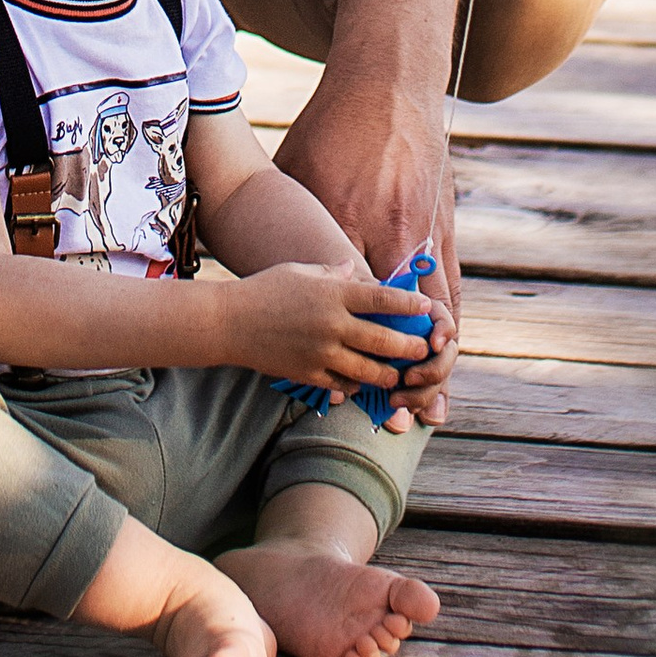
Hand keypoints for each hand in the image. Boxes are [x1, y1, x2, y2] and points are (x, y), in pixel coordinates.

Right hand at [223, 261, 450, 411]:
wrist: (229, 322)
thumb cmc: (265, 289)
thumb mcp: (300, 272)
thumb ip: (331, 273)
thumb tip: (353, 270)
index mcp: (333, 294)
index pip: (382, 298)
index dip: (408, 304)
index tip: (426, 307)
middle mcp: (332, 324)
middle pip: (383, 340)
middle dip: (408, 346)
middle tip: (422, 349)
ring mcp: (321, 353)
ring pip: (368, 370)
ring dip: (387, 373)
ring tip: (397, 373)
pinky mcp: (308, 374)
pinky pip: (342, 385)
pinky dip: (356, 385)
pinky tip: (361, 382)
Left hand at [278, 63, 458, 423]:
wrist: (390, 82)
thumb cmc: (336, 127)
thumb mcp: (302, 175)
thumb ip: (300, 231)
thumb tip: (277, 273)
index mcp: (364, 229)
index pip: (366, 313)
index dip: (365, 359)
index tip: (361, 399)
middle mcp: (404, 237)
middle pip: (412, 325)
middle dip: (410, 377)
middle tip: (401, 418)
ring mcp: (431, 230)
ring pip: (441, 311)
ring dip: (438, 360)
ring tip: (432, 404)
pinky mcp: (445, 222)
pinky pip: (452, 284)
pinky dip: (451, 322)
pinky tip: (448, 351)